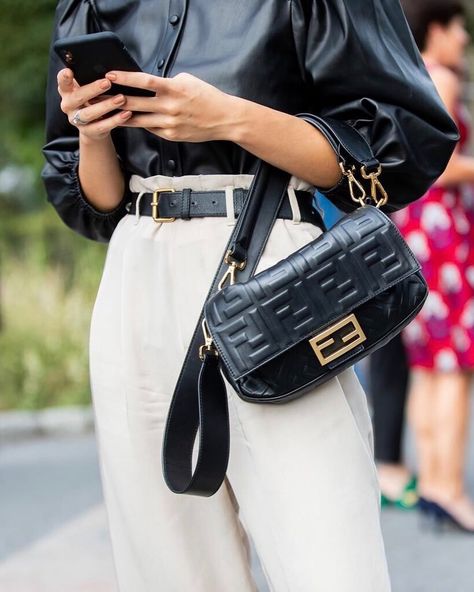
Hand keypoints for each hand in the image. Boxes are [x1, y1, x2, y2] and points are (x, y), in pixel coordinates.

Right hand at [57, 68, 131, 140]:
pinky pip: (101, 126)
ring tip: (121, 99)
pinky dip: (115, 120)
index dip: (64, 77)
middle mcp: (68, 105)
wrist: (94, 128)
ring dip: (106, 105)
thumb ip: (92, 80)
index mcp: (66, 91)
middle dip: (92, 89)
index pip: (62, 82)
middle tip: (107, 82)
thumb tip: (110, 70)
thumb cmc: (93, 100)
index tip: (70, 71)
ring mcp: (76, 120)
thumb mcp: (90, 89)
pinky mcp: (88, 132)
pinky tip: (126, 113)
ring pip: (89, 113)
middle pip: (77, 97)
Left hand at [104, 71, 235, 141]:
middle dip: (114, 99)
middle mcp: (169, 107)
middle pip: (135, 103)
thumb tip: (149, 84)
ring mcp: (169, 124)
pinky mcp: (171, 135)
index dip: (124, 78)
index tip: (109, 75)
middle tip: (98, 96)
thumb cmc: (206, 97)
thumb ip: (167, 82)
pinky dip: (140, 123)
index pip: (143, 81)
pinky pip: (150, 128)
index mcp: (173, 89)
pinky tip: (128, 119)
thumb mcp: (187, 81)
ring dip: (120, 115)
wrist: (224, 119)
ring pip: (138, 120)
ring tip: (105, 111)